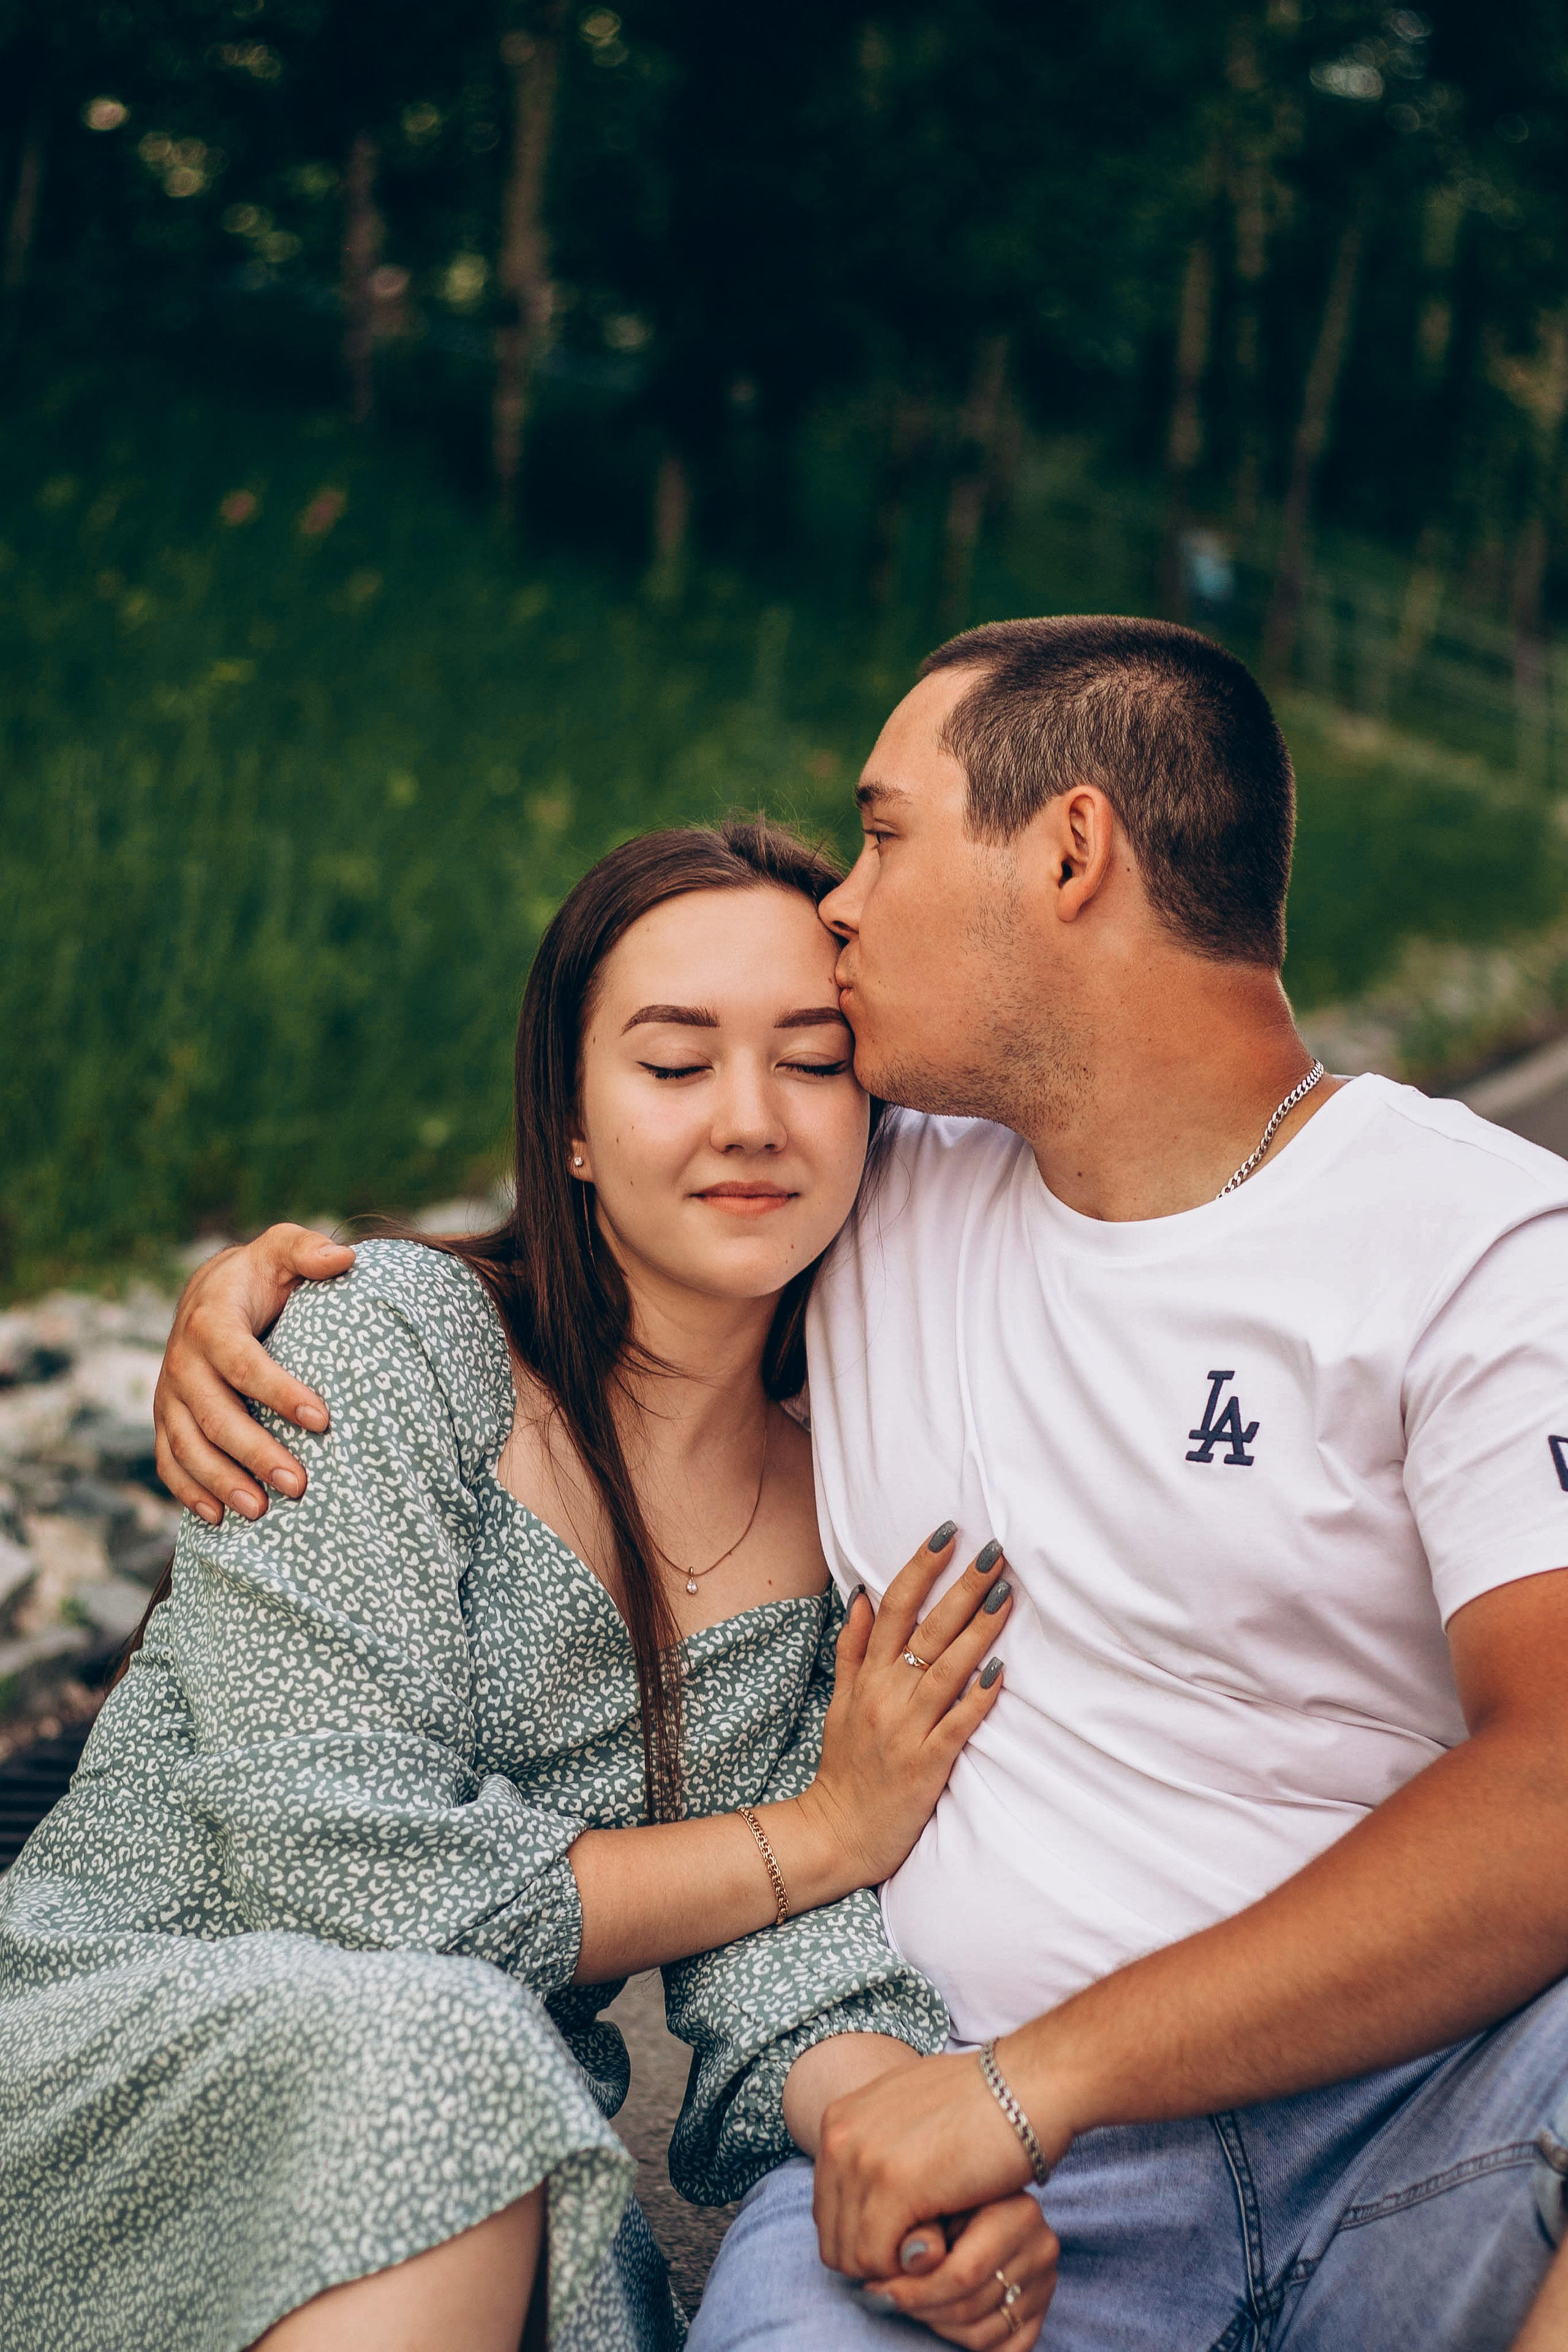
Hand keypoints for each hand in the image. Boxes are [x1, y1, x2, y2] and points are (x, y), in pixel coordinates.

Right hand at [153, 1225, 355, 1523]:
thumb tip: (345, 1257)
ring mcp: (168, 1395)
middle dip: (255, 1452)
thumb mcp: (281, 1250)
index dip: (280, 1393)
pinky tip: (219, 1518)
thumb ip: (308, 1250)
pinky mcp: (165, 1419)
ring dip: (222, 1482)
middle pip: (215, 1416)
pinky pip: (169, 1461)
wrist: (208, 1293)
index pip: (244, 1363)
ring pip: (188, 1447)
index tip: (324, 1420)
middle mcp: (182, 1362)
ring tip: (262, 1510)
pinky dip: (189, 1491)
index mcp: (211, 1321)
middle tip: (298, 1484)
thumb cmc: (259, 1276)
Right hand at [791, 1530, 1011, 1893]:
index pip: (895, 1606)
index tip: (948, 1533)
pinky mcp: (927, 1763)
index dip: (922, 1567)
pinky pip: (957, 1724)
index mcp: (868, 1675)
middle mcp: (887, 1694)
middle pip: (928, 1629)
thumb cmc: (845, 1765)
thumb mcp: (840, 1700)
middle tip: (994, 1551)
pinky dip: (978, 1698)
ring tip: (1007, 1596)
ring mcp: (907, 1728)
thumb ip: (853, 1647)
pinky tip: (1001, 1672)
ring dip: (978, 1631)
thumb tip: (862, 1592)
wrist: (835, 1833)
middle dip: (962, 1588)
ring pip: (946, 1670)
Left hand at [814, 2048, 1074, 2287]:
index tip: (902, 2242)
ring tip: (935, 2244)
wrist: (1026, 2085)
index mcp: (840, 2119)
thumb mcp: (908, 2115)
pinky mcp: (894, 2186)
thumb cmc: (978, 2103)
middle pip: (833, 2237)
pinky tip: (941, 2247)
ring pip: (852, 2255)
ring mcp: (864, 2159)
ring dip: (893, 2265)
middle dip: (874, 2258)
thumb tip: (864, 2204)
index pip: (826, 2209)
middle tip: (921, 2250)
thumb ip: (878, 2152)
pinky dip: (907, 2269)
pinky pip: (878, 2260)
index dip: (862, 2238)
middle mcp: (840, 2136)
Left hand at [857, 2197, 1058, 2348]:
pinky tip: (941, 2318)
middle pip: (968, 2307)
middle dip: (918, 2309)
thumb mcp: (937, 2200)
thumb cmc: (951, 2197)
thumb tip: (909, 2262)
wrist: (984, 2199)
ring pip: (981, 2335)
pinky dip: (967, 2342)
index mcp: (1018, 2213)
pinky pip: (1005, 2350)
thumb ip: (921, 2230)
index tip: (875, 2290)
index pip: (962, 2274)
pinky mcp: (1043, 2310)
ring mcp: (1046, 2283)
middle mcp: (1041, 2249)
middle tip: (886, 2298)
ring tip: (912, 2303)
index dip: (913, 2291)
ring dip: (937, 2326)